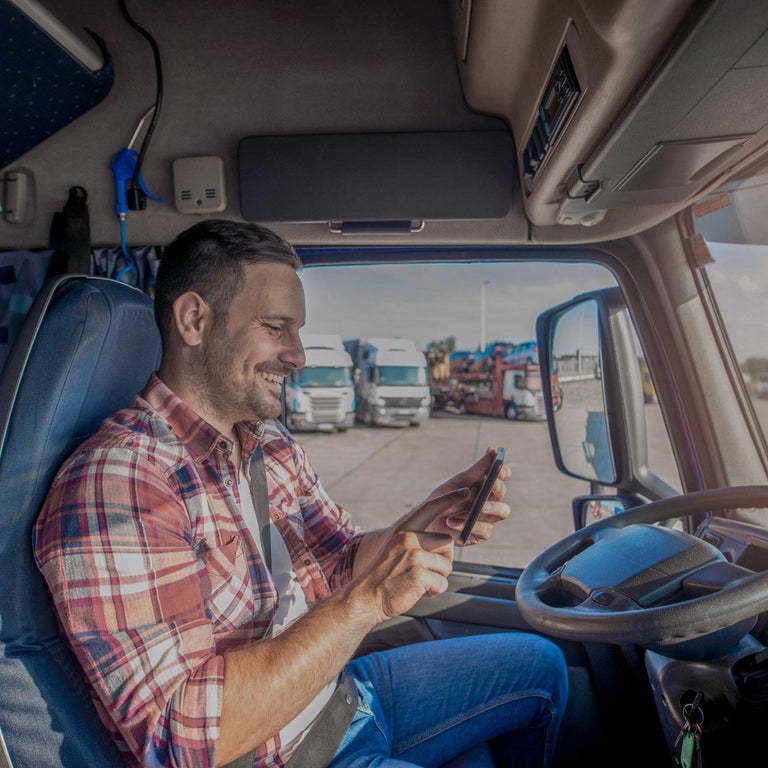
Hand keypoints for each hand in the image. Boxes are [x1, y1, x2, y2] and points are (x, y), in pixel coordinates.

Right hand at [353, 504, 458, 621]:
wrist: (365, 598)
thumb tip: (447, 543)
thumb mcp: (397, 550)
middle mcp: (409, 539)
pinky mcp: (419, 574)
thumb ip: (417, 542)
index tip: (466, 491)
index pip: (430, 508)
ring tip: (417, 583)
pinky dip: (434, 591)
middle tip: (425, 572)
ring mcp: (414, 556)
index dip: (449, 499)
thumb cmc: (384, 577)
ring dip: (437, 578)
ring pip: (447, 565)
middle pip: (447, 543)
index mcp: (404, 530)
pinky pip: (442, 583)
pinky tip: (417, 591)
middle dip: (442, 560)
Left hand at [406, 447, 510, 544]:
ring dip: (491, 507)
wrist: (426, 522)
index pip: (501, 475)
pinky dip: (470, 525)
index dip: (503, 471)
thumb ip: (476, 469)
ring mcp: (487, 518)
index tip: (498, 468)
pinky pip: (485, 530)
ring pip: (502, 511)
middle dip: (497, 488)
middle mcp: (489, 500)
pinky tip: (453, 522)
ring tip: (480, 506)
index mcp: (484, 485)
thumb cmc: (442, 498)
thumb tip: (493, 450)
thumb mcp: (457, 482)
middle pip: (502, 493)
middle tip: (491, 485)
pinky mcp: (480, 534)